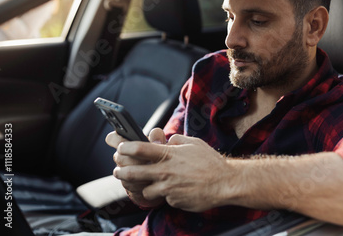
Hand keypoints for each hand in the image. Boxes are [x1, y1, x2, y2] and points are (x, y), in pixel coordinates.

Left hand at [112, 134, 236, 211]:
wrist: (225, 183)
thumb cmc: (211, 162)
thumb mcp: (194, 143)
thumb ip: (177, 140)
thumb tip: (167, 140)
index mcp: (169, 155)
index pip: (140, 149)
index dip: (126, 147)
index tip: (121, 148)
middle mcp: (166, 172)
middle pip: (134, 172)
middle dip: (122, 172)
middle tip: (118, 171)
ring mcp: (169, 189)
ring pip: (146, 190)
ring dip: (146, 187)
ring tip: (149, 184)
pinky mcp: (174, 201)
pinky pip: (164, 198)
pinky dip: (167, 195)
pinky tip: (176, 190)